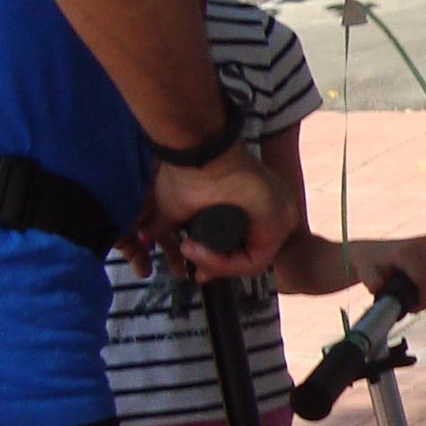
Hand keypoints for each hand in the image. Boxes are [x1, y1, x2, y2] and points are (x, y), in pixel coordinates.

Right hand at [148, 146, 299, 279]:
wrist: (201, 152)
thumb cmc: (186, 172)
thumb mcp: (174, 206)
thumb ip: (163, 225)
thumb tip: (145, 240)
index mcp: (254, 206)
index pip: (243, 247)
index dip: (218, 264)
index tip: (196, 273)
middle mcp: (272, 212)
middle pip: (247, 257)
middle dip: (217, 269)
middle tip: (196, 274)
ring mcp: (280, 218)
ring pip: (249, 262)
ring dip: (213, 263)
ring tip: (186, 249)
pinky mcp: (279, 224)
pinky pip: (252, 259)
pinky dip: (223, 261)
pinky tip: (198, 251)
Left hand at [350, 235, 425, 310]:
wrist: (372, 252)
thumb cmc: (370, 266)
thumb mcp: (366, 274)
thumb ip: (372, 282)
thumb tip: (378, 286)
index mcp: (405, 251)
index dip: (424, 299)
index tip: (414, 309)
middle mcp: (420, 243)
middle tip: (416, 307)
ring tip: (420, 297)